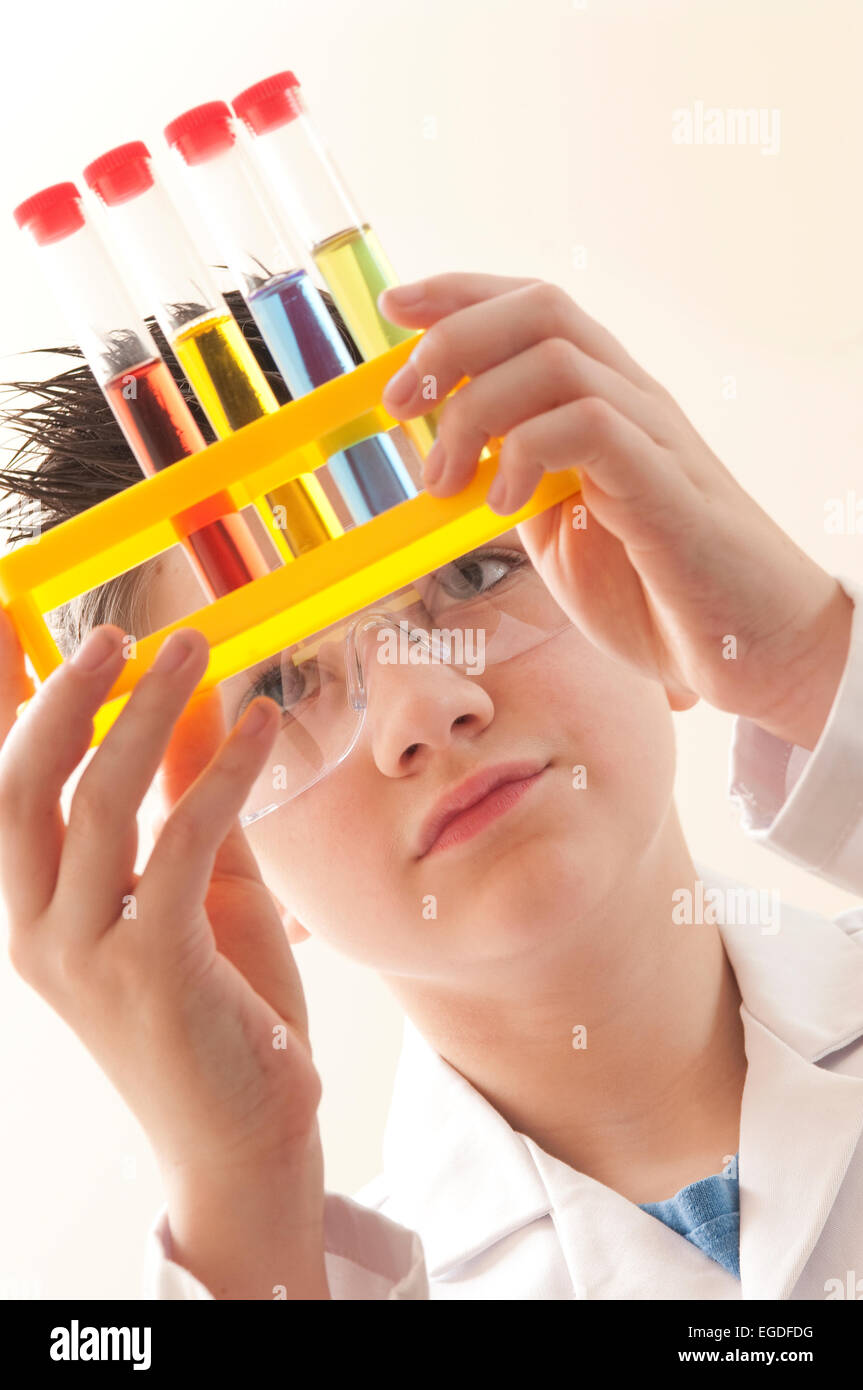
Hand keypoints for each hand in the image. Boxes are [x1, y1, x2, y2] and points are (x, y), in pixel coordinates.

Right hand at [0, 618, 327, 1295]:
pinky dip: (224, 773)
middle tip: (116, 632)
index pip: (2, 788)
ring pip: (98, 803)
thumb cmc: (222, 1013)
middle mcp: (39, 931)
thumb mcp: (205, 888)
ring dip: (146, 713)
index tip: (6, 620)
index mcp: (37, 910)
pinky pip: (185, 842)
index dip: (2, 700)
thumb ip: (188, 797)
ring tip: (193, 647)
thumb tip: (194, 701)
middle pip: (22, 785)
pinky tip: (262, 725)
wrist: (245, 1140)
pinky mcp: (153, 970)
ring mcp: (87, 955)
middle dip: (62, 695)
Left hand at [380, 273, 852, 749]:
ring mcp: (652, 436)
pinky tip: (503, 505)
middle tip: (400, 406)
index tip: (395, 309)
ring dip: (476, 409)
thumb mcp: (557, 533)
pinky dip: (526, 452)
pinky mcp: (666, 484)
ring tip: (445, 482)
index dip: (460, 295)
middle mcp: (630, 400)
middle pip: (541, 308)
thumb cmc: (655, 591)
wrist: (749, 644)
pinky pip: (591, 424)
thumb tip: (445, 464)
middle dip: (452, 340)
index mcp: (601, 403)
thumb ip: (512, 485)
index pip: (532, 309)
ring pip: (559, 357)